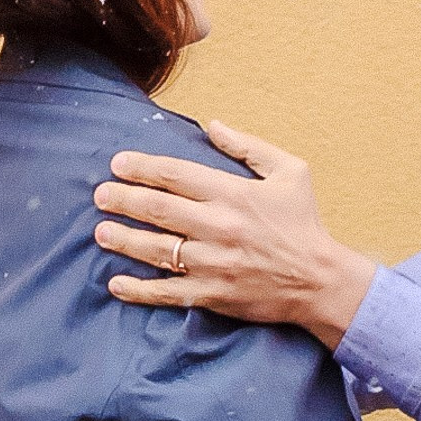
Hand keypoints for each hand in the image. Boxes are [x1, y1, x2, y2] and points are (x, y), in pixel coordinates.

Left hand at [94, 120, 377, 348]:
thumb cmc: (304, 223)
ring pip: (157, 250)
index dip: (143, 167)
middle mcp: (218, 227)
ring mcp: (213, 264)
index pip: (177, 175)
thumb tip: (212, 124)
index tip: (117, 162)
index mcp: (233, 194)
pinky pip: (167, 293)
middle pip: (158, 210)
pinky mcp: (212, 295)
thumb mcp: (290, 171)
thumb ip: (248, 146)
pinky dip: (138, 290)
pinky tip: (115, 284)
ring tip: (100, 232)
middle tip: (100, 195)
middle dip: (123, 200)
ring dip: (124, 240)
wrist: (320, 281)